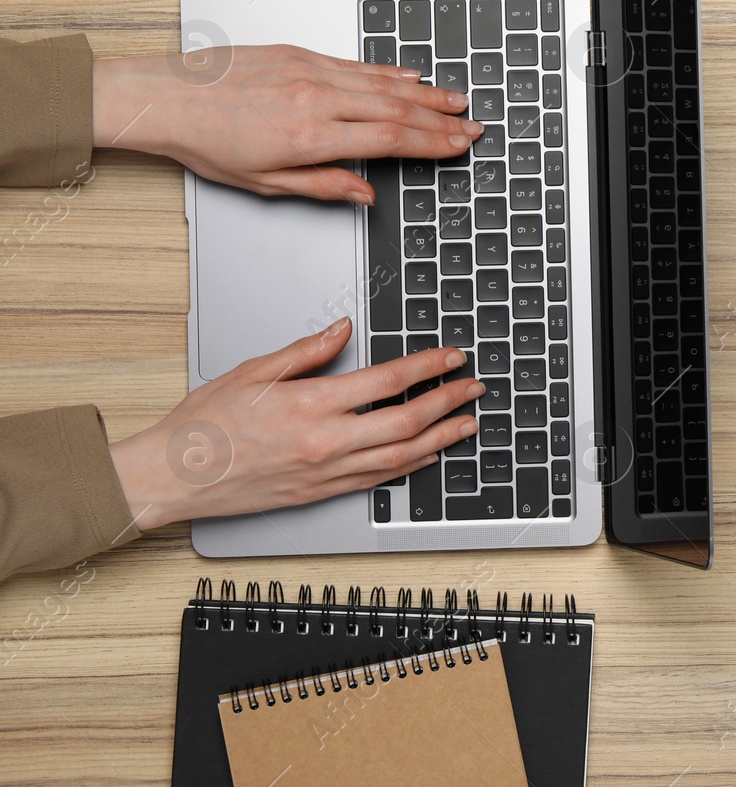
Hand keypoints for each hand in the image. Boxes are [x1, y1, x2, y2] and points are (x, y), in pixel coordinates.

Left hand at [91, 44, 481, 202]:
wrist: (165, 97)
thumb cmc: (205, 141)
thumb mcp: (265, 182)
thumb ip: (323, 186)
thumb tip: (364, 194)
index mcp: (310, 136)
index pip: (390, 141)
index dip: (433, 144)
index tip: (459, 146)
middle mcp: (316, 98)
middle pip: (396, 110)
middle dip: (441, 120)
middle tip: (472, 126)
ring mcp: (309, 71)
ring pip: (382, 83)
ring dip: (425, 94)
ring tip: (455, 100)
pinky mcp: (298, 53)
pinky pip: (355, 64)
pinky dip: (388, 71)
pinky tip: (409, 77)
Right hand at [108, 319, 480, 529]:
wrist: (174, 477)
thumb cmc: (204, 425)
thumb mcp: (253, 372)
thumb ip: (306, 350)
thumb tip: (343, 329)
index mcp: (311, 404)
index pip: (387, 380)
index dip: (428, 367)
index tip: (452, 358)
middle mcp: (325, 441)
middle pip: (406, 421)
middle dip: (448, 402)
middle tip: (474, 388)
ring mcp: (326, 472)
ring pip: (401, 456)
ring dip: (441, 438)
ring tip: (467, 423)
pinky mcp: (321, 493)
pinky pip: (378, 480)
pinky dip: (410, 466)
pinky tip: (427, 455)